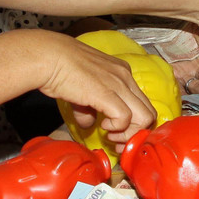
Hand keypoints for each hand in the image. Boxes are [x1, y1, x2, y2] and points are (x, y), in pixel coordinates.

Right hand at [35, 32, 155, 143]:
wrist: (49, 57)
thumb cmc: (59, 68)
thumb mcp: (80, 89)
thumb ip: (88, 108)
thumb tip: (88, 124)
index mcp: (121, 72)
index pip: (142, 103)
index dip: (134, 125)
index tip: (118, 135)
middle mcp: (125, 76)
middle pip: (149, 112)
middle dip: (136, 134)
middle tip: (117, 142)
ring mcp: (119, 84)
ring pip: (144, 117)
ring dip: (129, 134)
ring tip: (110, 135)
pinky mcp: (107, 93)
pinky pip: (125, 118)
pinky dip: (117, 128)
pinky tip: (103, 127)